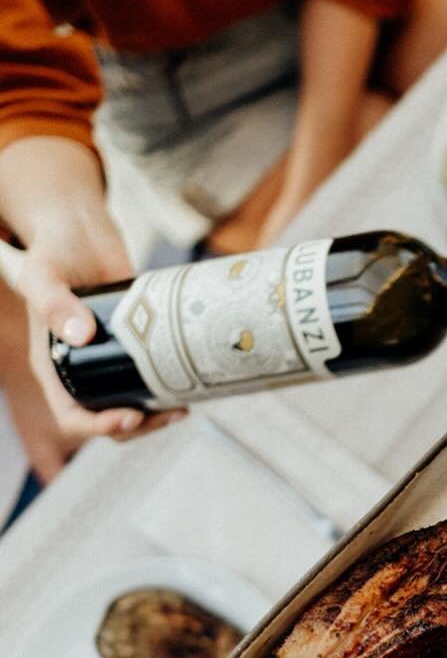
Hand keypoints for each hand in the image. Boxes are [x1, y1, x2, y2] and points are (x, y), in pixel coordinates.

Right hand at [9, 202, 181, 476]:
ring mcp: (109, 361)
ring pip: (133, 406)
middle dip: (141, 425)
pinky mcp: (134, 348)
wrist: (81, 231)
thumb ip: (54, 300)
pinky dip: (169, 391)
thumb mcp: (44, 272)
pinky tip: (192, 389)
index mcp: (53, 365)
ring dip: (158, 416)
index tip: (132, 416)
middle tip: (173, 413)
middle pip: (108, 419)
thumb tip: (81, 335)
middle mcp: (81, 370)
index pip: (72, 415)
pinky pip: (150, 382)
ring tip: (184, 407)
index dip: (99, 426)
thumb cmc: (54, 250)